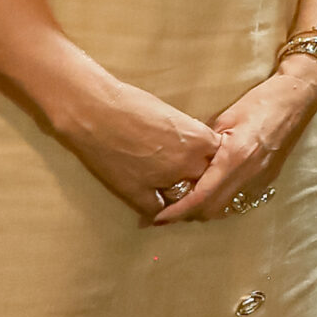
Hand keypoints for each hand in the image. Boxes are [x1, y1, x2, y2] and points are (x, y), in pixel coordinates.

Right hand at [45, 76, 222, 221]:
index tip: (208, 161)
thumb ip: (188, 133)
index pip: (220, 157)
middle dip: (202, 180)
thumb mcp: (173, 114)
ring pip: (185, 198)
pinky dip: (159, 212)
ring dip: (183, 198)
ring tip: (182, 199)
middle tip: (195, 181)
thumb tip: (193, 142)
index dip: (213, 160)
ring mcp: (163, 180)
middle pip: (207, 179)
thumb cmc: (132, 103)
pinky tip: (159, 212)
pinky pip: (156, 210)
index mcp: (199, 140)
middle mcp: (186, 163)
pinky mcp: (137, 192)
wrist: (96, 113)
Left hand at [155, 59, 316, 223]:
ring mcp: (261, 177)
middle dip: (189, 213)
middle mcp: (249, 173)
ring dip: (206, 208)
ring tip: (189, 198)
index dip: (178, 211)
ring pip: (227, 207)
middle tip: (170, 207)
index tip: (159, 217)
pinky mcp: (269, 177)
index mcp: (234, 157)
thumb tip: (182, 160)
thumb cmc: (260, 101)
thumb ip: (204, 144)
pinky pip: (241, 198)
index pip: (201, 196)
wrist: (297, 96)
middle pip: (212, 209)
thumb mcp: (225, 118)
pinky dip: (223, 199)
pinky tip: (214, 188)